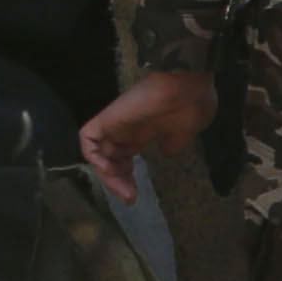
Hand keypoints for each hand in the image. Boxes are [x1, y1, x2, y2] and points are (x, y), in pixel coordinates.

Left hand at [77, 66, 215, 186]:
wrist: (188, 83)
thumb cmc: (192, 103)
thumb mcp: (187, 130)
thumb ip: (174, 142)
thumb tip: (166, 151)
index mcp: (145, 131)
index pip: (124, 157)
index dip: (125, 177)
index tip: (135, 195)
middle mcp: (127, 129)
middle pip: (110, 159)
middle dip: (117, 182)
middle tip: (130, 197)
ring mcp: (116, 124)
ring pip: (98, 153)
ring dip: (107, 176)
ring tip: (124, 190)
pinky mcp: (108, 118)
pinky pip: (88, 139)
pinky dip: (93, 157)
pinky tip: (110, 170)